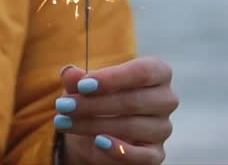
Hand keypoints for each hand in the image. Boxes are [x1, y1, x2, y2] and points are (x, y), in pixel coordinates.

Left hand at [54, 57, 178, 163]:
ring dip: (93, 124)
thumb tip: (70, 73)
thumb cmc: (95, 98)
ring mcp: (163, 128)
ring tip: (64, 122)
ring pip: (132, 126)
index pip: (143, 71)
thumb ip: (77, 79)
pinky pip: (144, 155)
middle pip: (134, 100)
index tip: (83, 85)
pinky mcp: (156, 153)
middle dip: (93, 104)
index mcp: (156, 73)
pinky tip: (98, 142)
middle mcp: (165, 99)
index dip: (113, 78)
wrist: (94, 133)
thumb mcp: (82, 87)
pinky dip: (120, 150)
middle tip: (62, 105)